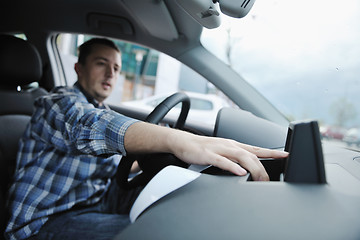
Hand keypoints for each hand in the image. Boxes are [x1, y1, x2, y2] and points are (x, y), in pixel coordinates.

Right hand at [124, 122, 288, 180]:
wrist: (183, 141)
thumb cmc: (202, 147)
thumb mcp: (222, 151)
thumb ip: (234, 159)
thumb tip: (247, 168)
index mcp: (234, 145)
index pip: (257, 148)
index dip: (272, 152)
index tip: (286, 155)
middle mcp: (230, 145)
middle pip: (252, 155)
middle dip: (264, 167)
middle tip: (269, 180)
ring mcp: (219, 148)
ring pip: (241, 156)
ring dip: (253, 168)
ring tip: (260, 179)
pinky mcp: (208, 154)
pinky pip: (222, 161)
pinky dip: (232, 167)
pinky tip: (239, 173)